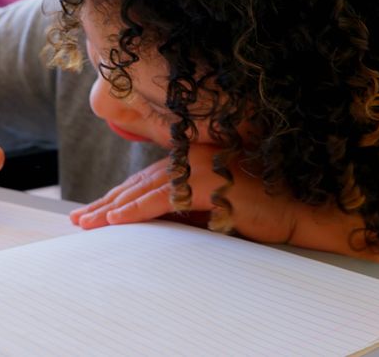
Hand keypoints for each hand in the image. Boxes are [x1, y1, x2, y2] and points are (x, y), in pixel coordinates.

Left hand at [70, 144, 316, 243]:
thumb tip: (149, 219)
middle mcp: (194, 155)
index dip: (120, 195)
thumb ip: (185, 204)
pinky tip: (116, 220)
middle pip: (140, 182)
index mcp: (195, 156)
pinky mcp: (206, 182)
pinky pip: (161, 200)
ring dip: (113, 209)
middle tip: (81, 218)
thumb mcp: (214, 204)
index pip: (148, 178)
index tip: (96, 210)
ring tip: (89, 223)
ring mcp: (200, 165)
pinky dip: (135, 211)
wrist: (296, 211)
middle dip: (108, 202)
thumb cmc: (260, 211)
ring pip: (144, 190)